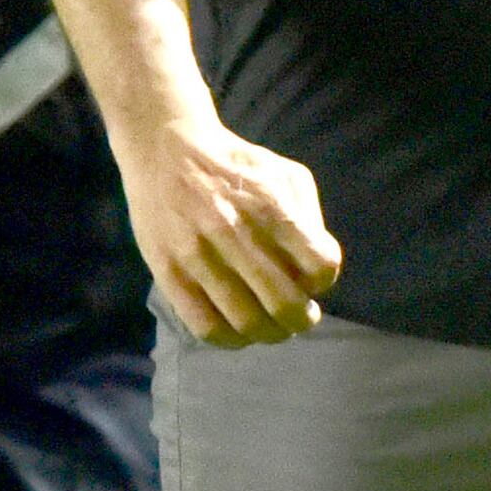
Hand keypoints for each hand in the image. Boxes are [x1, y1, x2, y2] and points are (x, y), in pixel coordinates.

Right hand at [121, 113, 341, 348]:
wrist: (166, 149)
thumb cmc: (235, 165)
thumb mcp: (285, 174)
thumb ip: (309, 219)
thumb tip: (316, 273)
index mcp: (272, 206)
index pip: (320, 265)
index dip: (324, 281)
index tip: (313, 281)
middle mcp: (236, 233)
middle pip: (286, 305)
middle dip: (301, 319)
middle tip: (300, 317)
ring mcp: (199, 256)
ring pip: (248, 323)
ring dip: (270, 334)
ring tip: (272, 326)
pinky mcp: (169, 273)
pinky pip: (206, 327)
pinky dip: (231, 340)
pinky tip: (239, 332)